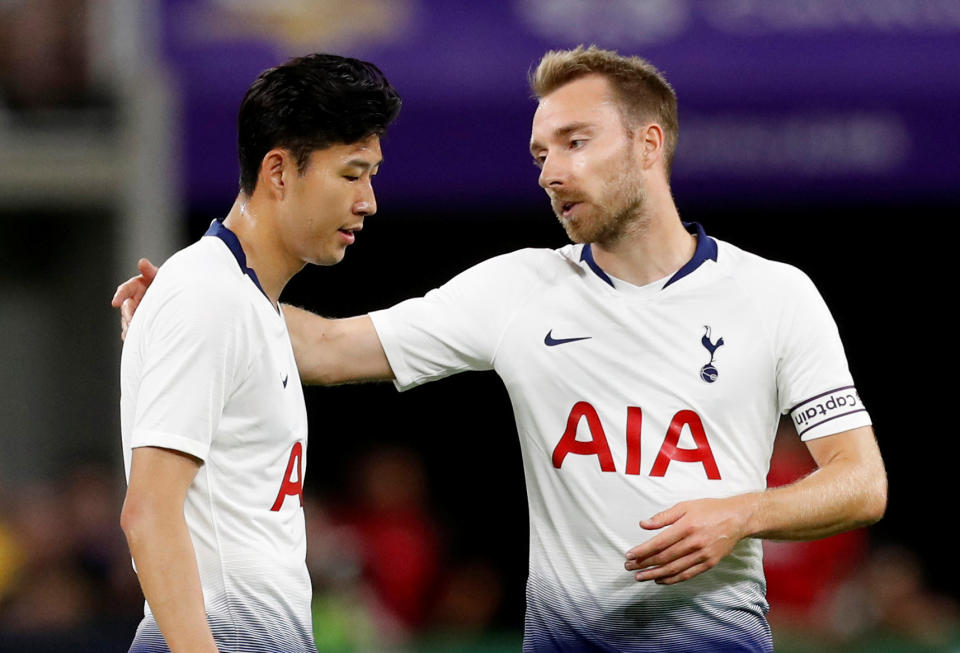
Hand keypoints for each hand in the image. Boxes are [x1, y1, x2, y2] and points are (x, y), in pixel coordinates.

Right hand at [111, 258, 157, 340]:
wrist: (172, 296)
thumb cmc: (165, 283)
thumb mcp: (159, 276)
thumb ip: (150, 270)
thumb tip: (142, 262)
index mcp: (134, 287)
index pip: (124, 290)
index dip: (119, 296)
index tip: (114, 302)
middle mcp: (132, 300)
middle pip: (126, 309)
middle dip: (127, 317)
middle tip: (131, 324)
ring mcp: (134, 312)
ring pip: (127, 321)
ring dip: (129, 328)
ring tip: (133, 334)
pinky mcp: (138, 322)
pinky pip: (132, 330)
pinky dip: (133, 336)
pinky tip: (137, 341)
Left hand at [624, 494, 757, 584]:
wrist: (737, 518)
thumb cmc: (709, 509)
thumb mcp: (685, 506)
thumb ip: (663, 516)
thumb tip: (643, 524)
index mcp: (686, 526)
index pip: (659, 543)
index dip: (642, 551)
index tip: (629, 555)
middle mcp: (694, 543)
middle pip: (664, 558)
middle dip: (644, 564)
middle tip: (629, 567)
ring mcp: (702, 555)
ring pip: (674, 569)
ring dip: (654, 574)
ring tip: (639, 577)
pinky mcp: (709, 563)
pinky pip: (687, 575)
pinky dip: (672, 579)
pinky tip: (659, 580)